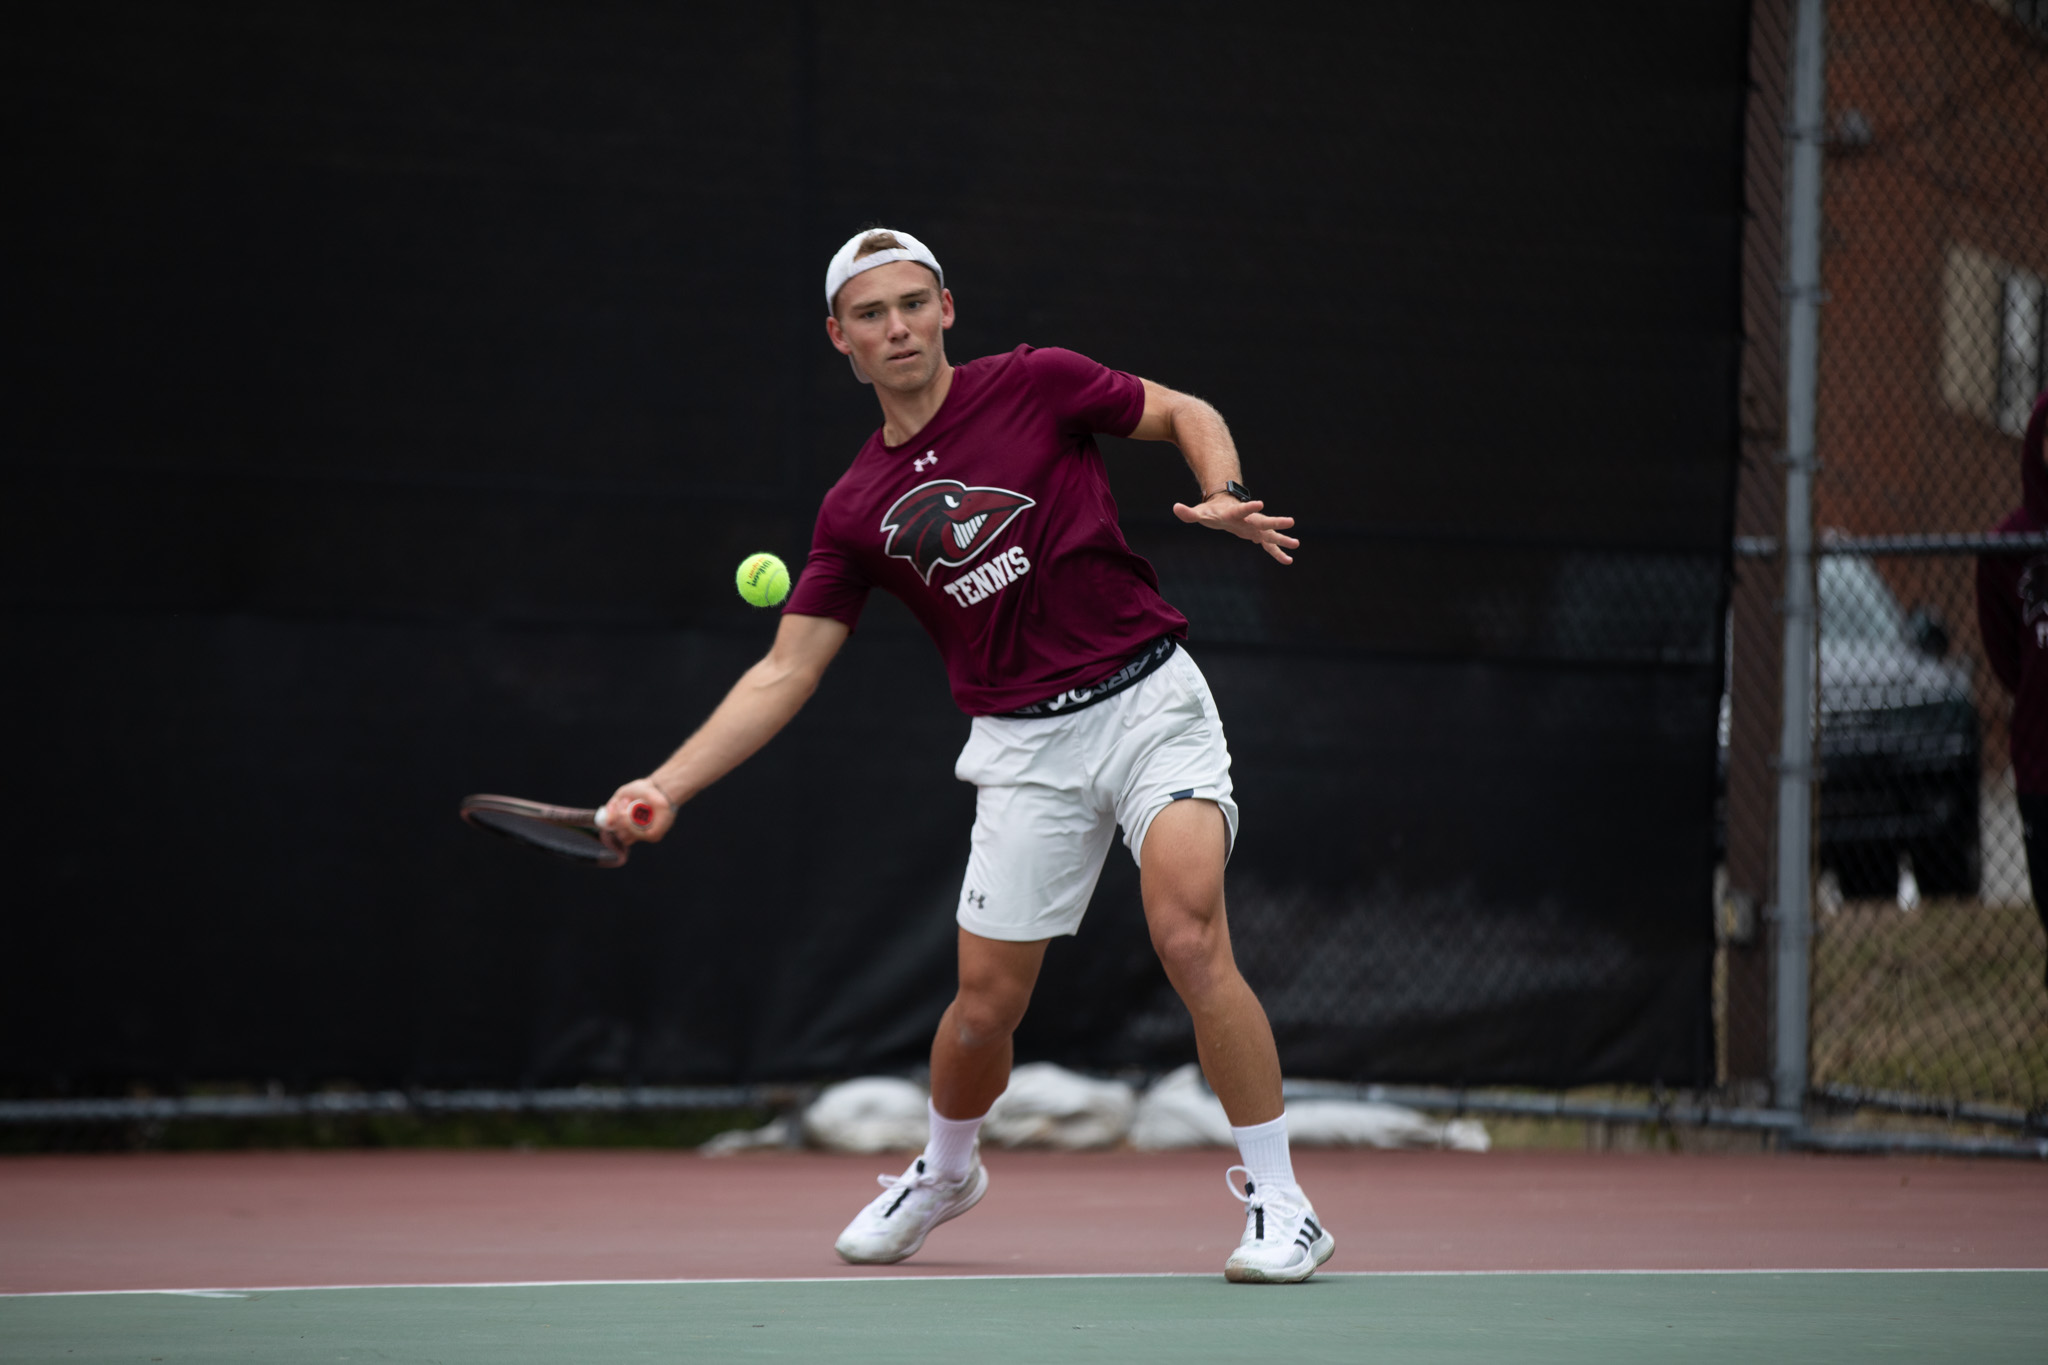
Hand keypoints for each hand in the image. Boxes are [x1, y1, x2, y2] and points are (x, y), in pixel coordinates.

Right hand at [599, 779, 675, 845]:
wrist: (659, 787)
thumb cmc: (643, 790)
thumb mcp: (622, 795)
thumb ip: (611, 808)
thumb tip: (608, 822)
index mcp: (630, 826)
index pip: (616, 832)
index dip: (612, 822)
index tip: (614, 807)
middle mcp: (638, 832)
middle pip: (619, 836)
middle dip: (617, 820)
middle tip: (624, 802)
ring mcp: (645, 834)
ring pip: (625, 837)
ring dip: (622, 821)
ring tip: (627, 803)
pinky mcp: (654, 835)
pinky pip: (636, 835)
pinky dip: (629, 825)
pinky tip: (629, 812)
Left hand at [1171, 493, 1298, 564]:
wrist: (1224, 508)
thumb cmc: (1211, 511)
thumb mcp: (1199, 513)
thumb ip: (1188, 513)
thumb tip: (1176, 508)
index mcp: (1234, 514)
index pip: (1242, 510)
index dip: (1249, 507)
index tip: (1261, 503)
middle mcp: (1248, 519)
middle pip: (1263, 521)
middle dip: (1276, 522)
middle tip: (1291, 521)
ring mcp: (1254, 527)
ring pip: (1270, 534)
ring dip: (1282, 539)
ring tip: (1296, 544)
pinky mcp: (1257, 535)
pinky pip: (1268, 546)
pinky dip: (1277, 553)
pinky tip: (1288, 560)